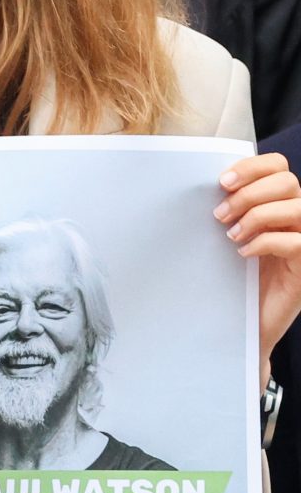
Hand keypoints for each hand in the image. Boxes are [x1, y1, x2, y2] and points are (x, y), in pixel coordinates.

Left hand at [215, 152, 300, 381]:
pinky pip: (295, 242)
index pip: (278, 166)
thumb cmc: (232, 279)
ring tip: (231, 235)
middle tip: (219, 215)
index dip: (253, 167)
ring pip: (295, 207)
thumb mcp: (226, 238)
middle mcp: (297, 219)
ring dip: (256, 216)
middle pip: (288, 182)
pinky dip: (265, 242)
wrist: (242, 325)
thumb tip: (202, 189)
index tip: (221, 182)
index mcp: (278, 204)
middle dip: (249, 193)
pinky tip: (244, 253)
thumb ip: (226, 212)